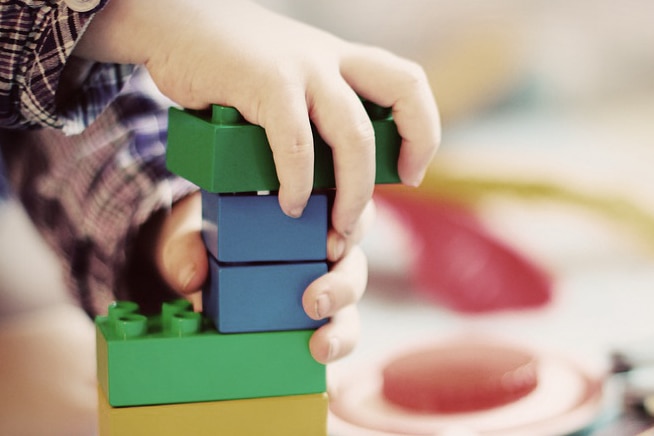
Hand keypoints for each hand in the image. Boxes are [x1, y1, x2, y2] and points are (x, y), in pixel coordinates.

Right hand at [75, 0, 439, 239]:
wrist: (176, 25)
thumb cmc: (230, 66)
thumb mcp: (286, 80)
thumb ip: (310, 114)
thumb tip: (323, 176)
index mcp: (340, 60)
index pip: (408, 83)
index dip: (422, 129)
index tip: (411, 171)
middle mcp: (330, 59)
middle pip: (404, 94)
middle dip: (410, 153)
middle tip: (380, 202)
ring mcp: (302, 67)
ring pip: (354, 135)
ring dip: (352, 191)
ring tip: (335, 226)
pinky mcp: (266, 82)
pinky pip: (296, 144)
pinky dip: (297, 182)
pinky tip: (287, 203)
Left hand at [145, 193, 374, 363]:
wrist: (199, 269)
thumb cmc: (208, 240)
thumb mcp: (193, 235)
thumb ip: (186, 248)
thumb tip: (191, 277)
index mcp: (307, 215)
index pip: (346, 212)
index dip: (352, 225)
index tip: (331, 244)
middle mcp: (323, 251)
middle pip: (353, 263)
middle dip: (343, 284)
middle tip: (315, 301)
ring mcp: (323, 288)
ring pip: (350, 305)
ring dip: (342, 327)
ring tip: (321, 345)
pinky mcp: (316, 322)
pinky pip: (336, 335)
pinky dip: (335, 351)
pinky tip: (323, 365)